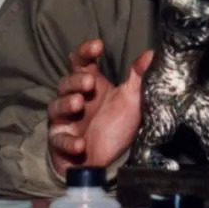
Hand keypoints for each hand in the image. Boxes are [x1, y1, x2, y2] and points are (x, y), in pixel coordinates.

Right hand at [47, 39, 153, 175]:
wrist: (107, 161)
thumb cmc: (116, 125)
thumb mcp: (131, 100)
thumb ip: (138, 77)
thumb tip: (152, 54)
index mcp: (91, 84)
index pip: (81, 62)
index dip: (85, 51)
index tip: (97, 46)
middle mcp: (74, 98)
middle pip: (66, 83)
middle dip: (76, 81)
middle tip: (89, 83)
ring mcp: (65, 121)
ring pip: (56, 107)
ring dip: (66, 104)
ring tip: (78, 104)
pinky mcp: (60, 143)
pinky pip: (59, 140)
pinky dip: (68, 142)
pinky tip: (80, 144)